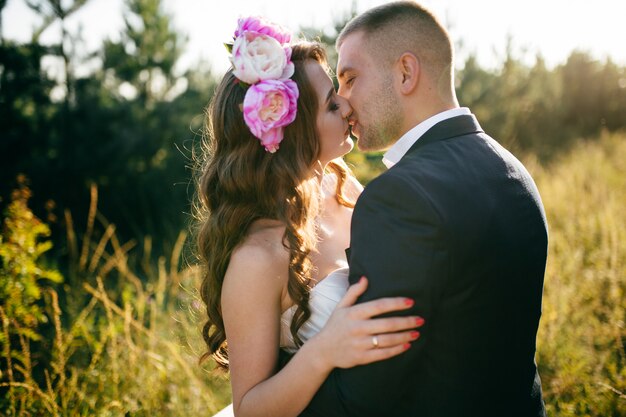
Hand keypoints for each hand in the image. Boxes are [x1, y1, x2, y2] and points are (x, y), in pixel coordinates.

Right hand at [308, 276, 423, 369]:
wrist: (322, 350)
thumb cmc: (334, 326)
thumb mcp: (340, 307)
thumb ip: (353, 292)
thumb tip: (365, 278)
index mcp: (354, 313)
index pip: (379, 306)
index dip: (396, 303)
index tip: (410, 302)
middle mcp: (357, 328)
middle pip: (387, 324)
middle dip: (406, 322)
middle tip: (420, 320)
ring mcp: (359, 343)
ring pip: (387, 340)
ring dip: (404, 336)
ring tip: (416, 333)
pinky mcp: (361, 357)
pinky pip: (383, 354)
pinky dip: (396, 350)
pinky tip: (406, 345)